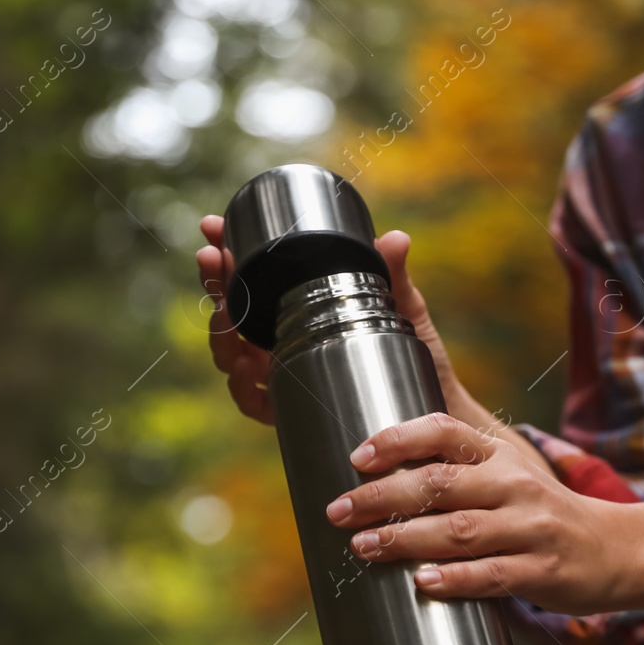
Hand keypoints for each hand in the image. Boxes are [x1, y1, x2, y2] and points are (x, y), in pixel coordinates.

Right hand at [196, 217, 487, 427]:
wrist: (431, 416)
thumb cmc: (416, 360)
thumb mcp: (405, 310)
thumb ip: (393, 275)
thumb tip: (396, 238)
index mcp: (299, 311)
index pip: (254, 279)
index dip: (227, 255)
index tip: (212, 229)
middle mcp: (283, 343)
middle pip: (231, 313)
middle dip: (214, 284)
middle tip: (212, 259)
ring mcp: (284, 377)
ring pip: (231, 356)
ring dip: (221, 333)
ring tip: (225, 313)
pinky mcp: (293, 412)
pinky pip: (254, 403)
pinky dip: (243, 386)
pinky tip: (245, 369)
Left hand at [323, 412, 628, 614]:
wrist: (617, 548)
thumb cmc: (545, 514)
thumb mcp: (509, 477)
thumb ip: (457, 472)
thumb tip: (378, 478)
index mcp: (501, 455)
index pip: (444, 431)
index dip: (397, 440)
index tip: (358, 456)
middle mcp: (515, 485)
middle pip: (439, 483)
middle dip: (382, 495)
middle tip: (339, 510)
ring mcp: (530, 529)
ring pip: (458, 530)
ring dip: (404, 538)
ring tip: (363, 546)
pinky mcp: (541, 571)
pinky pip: (490, 575)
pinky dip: (453, 578)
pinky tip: (422, 581)